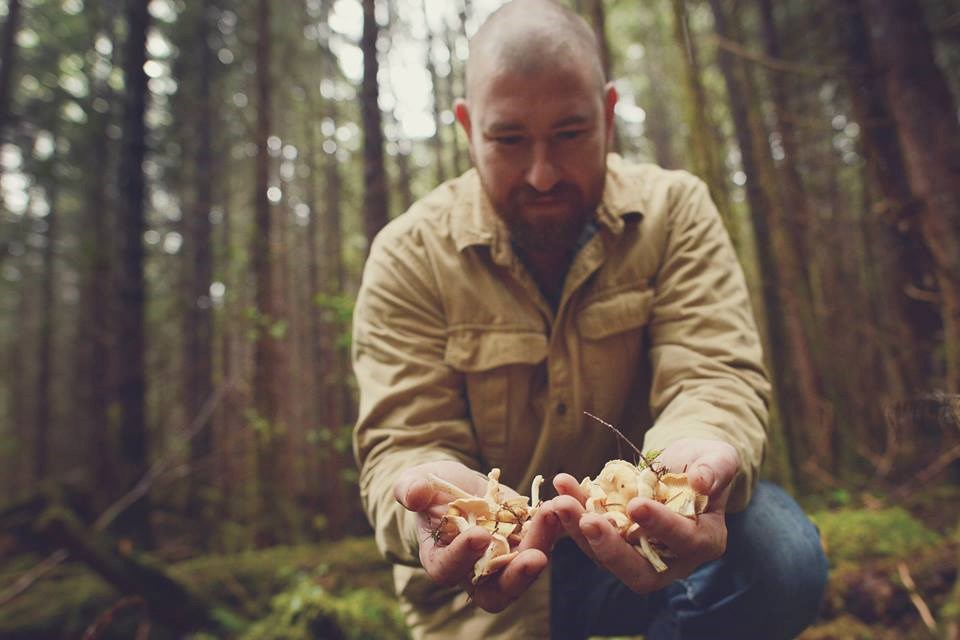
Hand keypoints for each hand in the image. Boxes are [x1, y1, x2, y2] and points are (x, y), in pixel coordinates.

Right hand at [394, 460, 562, 611]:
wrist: (456, 486)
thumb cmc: (429, 490)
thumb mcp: (415, 482)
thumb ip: (410, 489)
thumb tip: (413, 494)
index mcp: (440, 561)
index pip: (449, 569)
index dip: (463, 556)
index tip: (479, 536)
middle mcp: (475, 570)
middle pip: (497, 590)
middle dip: (517, 577)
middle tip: (534, 558)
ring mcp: (504, 558)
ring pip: (525, 566)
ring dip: (542, 544)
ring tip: (551, 516)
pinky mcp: (525, 540)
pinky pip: (542, 540)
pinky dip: (553, 526)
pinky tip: (560, 505)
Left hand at [552, 438, 738, 592]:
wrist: (680, 465)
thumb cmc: (705, 462)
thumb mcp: (718, 457)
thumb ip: (715, 469)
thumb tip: (702, 481)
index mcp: (705, 541)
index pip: (683, 541)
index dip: (660, 526)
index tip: (637, 505)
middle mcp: (672, 558)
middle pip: (639, 571)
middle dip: (611, 548)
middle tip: (588, 520)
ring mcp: (639, 554)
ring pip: (606, 556)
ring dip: (580, 531)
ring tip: (561, 502)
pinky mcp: (614, 541)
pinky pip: (590, 536)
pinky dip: (573, 516)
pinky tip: (561, 490)